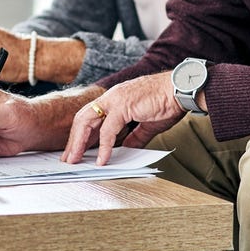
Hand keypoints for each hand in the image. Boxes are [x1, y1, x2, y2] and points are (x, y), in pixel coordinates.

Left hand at [62, 72, 185, 165]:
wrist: (181, 90)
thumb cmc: (167, 102)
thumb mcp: (147, 123)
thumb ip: (134, 136)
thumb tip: (126, 149)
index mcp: (115, 98)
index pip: (91, 116)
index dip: (81, 134)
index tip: (77, 149)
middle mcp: (111, 96)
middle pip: (82, 118)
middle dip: (74, 140)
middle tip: (69, 158)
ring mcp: (116, 99)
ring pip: (88, 121)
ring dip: (79, 142)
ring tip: (75, 160)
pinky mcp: (123, 106)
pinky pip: (108, 130)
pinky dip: (104, 146)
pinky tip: (102, 160)